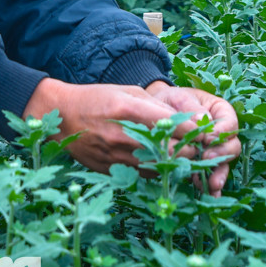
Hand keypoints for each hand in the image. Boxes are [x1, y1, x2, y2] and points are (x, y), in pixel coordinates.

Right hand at [22, 78, 203, 173]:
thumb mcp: (128, 91)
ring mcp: (117, 155)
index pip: (175, 125)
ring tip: (182, 158)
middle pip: (171, 151)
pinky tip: (160, 164)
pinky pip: (143, 175)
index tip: (204, 134)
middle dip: (188, 151)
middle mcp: (125, 135)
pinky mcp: (111, 169)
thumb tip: (186, 119)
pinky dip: (156, 171)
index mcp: (130, 109)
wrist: (61, 115)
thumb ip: (157, 105)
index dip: (194, 132)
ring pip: (160, 167)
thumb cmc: (96, 98)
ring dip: (174, 164)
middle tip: (197, 149)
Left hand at [144, 81, 241, 197]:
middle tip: (207, 159)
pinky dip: (206, 183)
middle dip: (221, 155)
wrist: (157, 109)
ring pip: (222, 163)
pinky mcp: (201, 162)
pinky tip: (205, 192)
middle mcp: (221, 133)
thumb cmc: (172, 99)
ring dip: (218, 174)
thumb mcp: (180, 97)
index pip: (230, 124)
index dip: (222, 133)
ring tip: (212, 185)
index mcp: (221, 113)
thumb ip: (192, 108)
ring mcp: (212, 149)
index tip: (209, 139)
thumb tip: (203, 121)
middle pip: (231, 146)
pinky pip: (207, 173)